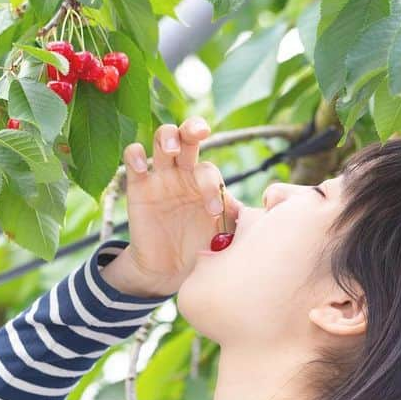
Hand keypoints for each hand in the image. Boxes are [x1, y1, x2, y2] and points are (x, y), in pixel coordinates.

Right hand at [109, 116, 243, 296]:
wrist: (170, 272)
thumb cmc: (201, 249)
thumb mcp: (225, 236)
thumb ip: (242, 220)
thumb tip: (267, 211)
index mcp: (206, 183)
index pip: (209, 169)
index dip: (212, 186)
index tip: (213, 212)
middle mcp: (184, 173)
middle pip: (188, 136)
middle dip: (194, 127)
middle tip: (200, 132)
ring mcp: (160, 178)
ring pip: (162, 139)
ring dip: (167, 136)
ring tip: (171, 150)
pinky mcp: (137, 187)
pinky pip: (133, 160)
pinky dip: (134, 154)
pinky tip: (140, 165)